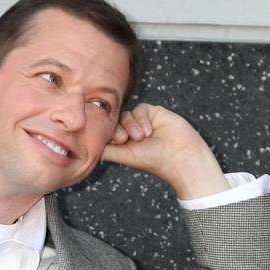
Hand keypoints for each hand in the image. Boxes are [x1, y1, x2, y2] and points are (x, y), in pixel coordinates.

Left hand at [101, 103, 229, 199]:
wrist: (181, 157)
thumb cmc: (153, 160)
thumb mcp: (125, 155)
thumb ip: (106, 148)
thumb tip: (87, 145)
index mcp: (123, 144)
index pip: (107, 132)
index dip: (108, 133)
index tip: (118, 141)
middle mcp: (131, 132)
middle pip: (115, 121)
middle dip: (119, 129)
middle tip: (125, 139)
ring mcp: (142, 122)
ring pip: (126, 115)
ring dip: (132, 125)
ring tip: (142, 137)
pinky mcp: (154, 113)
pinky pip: (139, 109)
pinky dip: (141, 119)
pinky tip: (149, 131)